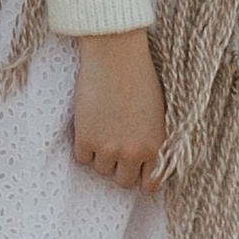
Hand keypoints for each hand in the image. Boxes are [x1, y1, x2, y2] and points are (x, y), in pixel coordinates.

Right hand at [70, 28, 166, 191]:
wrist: (116, 54)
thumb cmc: (140, 76)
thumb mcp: (158, 112)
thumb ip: (152, 139)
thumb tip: (144, 161)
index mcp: (157, 145)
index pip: (150, 184)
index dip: (141, 178)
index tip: (135, 171)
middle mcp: (134, 152)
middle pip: (122, 182)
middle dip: (118, 167)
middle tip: (114, 147)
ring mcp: (109, 147)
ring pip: (100, 170)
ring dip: (99, 154)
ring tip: (102, 128)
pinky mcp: (86, 139)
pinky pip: (81, 158)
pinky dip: (82, 145)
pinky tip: (89, 124)